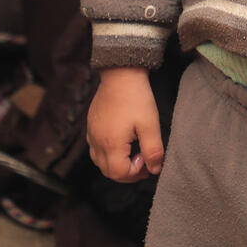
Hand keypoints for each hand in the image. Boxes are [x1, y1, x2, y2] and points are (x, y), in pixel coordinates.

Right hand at [86, 66, 163, 182]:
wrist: (121, 73)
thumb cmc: (136, 98)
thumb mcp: (150, 124)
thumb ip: (153, 150)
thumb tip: (155, 169)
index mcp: (111, 143)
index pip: (119, 173)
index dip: (135, 172)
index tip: (147, 158)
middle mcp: (97, 141)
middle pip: (107, 171)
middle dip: (126, 172)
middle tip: (143, 162)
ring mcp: (92, 133)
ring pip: (99, 161)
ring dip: (116, 164)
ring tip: (132, 154)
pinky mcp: (91, 125)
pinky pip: (95, 148)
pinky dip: (107, 153)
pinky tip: (121, 143)